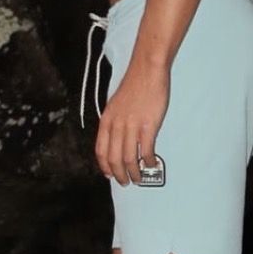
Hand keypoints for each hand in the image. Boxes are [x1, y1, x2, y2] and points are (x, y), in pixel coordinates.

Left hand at [95, 61, 169, 185]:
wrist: (146, 71)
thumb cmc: (133, 86)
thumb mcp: (115, 105)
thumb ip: (114, 123)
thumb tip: (116, 141)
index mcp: (106, 121)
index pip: (101, 150)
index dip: (104, 166)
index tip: (109, 175)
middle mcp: (116, 125)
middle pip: (114, 158)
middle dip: (119, 174)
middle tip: (125, 182)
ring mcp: (132, 126)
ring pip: (129, 158)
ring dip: (134, 172)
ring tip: (138, 178)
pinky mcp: (148, 126)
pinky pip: (146, 150)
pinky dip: (149, 161)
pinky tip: (152, 163)